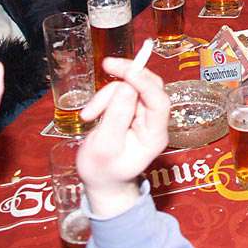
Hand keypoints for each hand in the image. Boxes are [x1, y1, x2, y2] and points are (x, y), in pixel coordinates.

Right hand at [76, 57, 169, 217]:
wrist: (102, 182)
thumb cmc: (102, 171)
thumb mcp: (103, 147)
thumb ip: (115, 118)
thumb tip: (126, 87)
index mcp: (155, 135)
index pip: (159, 101)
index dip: (144, 82)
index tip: (125, 69)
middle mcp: (155, 122)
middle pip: (148, 86)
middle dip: (125, 78)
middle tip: (106, 65)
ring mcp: (145, 116)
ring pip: (132, 87)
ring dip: (107, 95)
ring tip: (88, 116)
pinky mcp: (133, 111)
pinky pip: (122, 94)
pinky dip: (105, 98)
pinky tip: (93, 113)